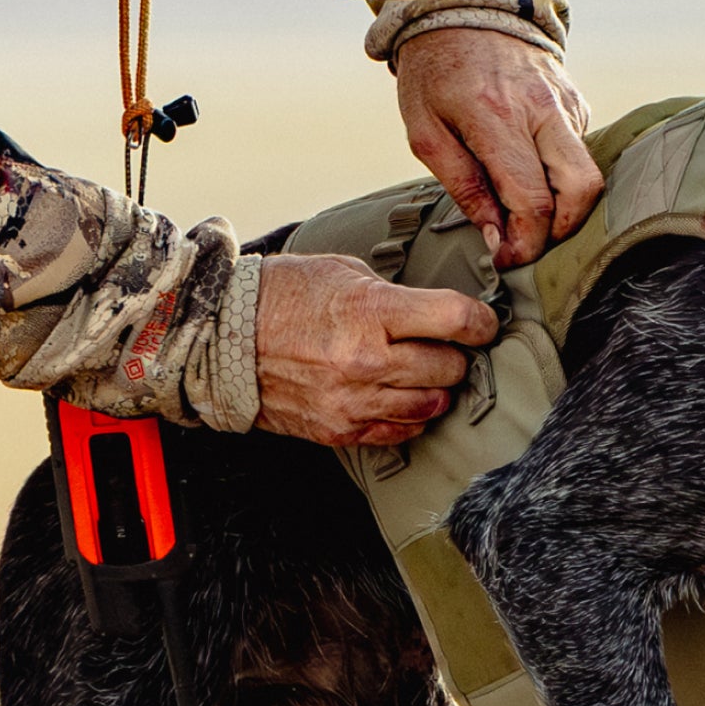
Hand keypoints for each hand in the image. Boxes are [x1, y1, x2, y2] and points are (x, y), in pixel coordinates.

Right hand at [253, 252, 497, 446]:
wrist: (220, 338)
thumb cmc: (279, 297)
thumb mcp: (343, 273)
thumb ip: (394, 296)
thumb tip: (435, 313)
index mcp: (368, 312)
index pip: (455, 320)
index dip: (481, 322)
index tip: (484, 323)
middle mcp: (363, 361)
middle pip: (449, 368)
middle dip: (457, 355)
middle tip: (448, 346)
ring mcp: (350, 400)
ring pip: (429, 406)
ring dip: (437, 389)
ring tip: (425, 372)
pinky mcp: (337, 429)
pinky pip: (397, 432)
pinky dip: (409, 416)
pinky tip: (402, 397)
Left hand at [392, 27, 602, 269]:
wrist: (463, 9)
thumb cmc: (435, 73)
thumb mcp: (424, 132)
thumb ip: (463, 187)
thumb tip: (497, 237)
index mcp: (496, 116)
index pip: (532, 198)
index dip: (525, 242)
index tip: (507, 258)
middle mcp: (542, 109)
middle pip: (583, 189)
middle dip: (563, 231)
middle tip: (530, 243)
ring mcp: (566, 104)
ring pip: (589, 173)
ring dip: (564, 205)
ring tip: (525, 211)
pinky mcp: (577, 102)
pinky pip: (579, 151)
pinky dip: (560, 174)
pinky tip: (528, 168)